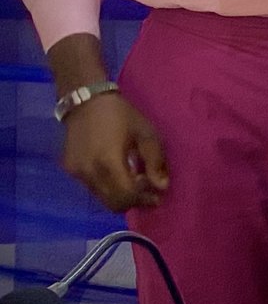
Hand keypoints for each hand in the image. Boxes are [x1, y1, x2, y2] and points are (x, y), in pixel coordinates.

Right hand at [59, 92, 168, 212]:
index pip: (126, 196)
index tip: (157, 197)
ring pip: (101, 197)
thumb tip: (162, 187)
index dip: (143, 201)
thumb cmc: (121, 115)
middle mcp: (89, 172)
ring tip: (134, 180)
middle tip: (147, 191)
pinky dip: (107, 187)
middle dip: (132, 202)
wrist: (85, 101)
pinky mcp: (69, 169)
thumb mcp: (146, 133)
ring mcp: (76, 172)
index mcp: (108, 162)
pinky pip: (91, 187)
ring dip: (120, 195)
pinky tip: (118, 173)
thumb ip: (155, 161)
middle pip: (112, 203)